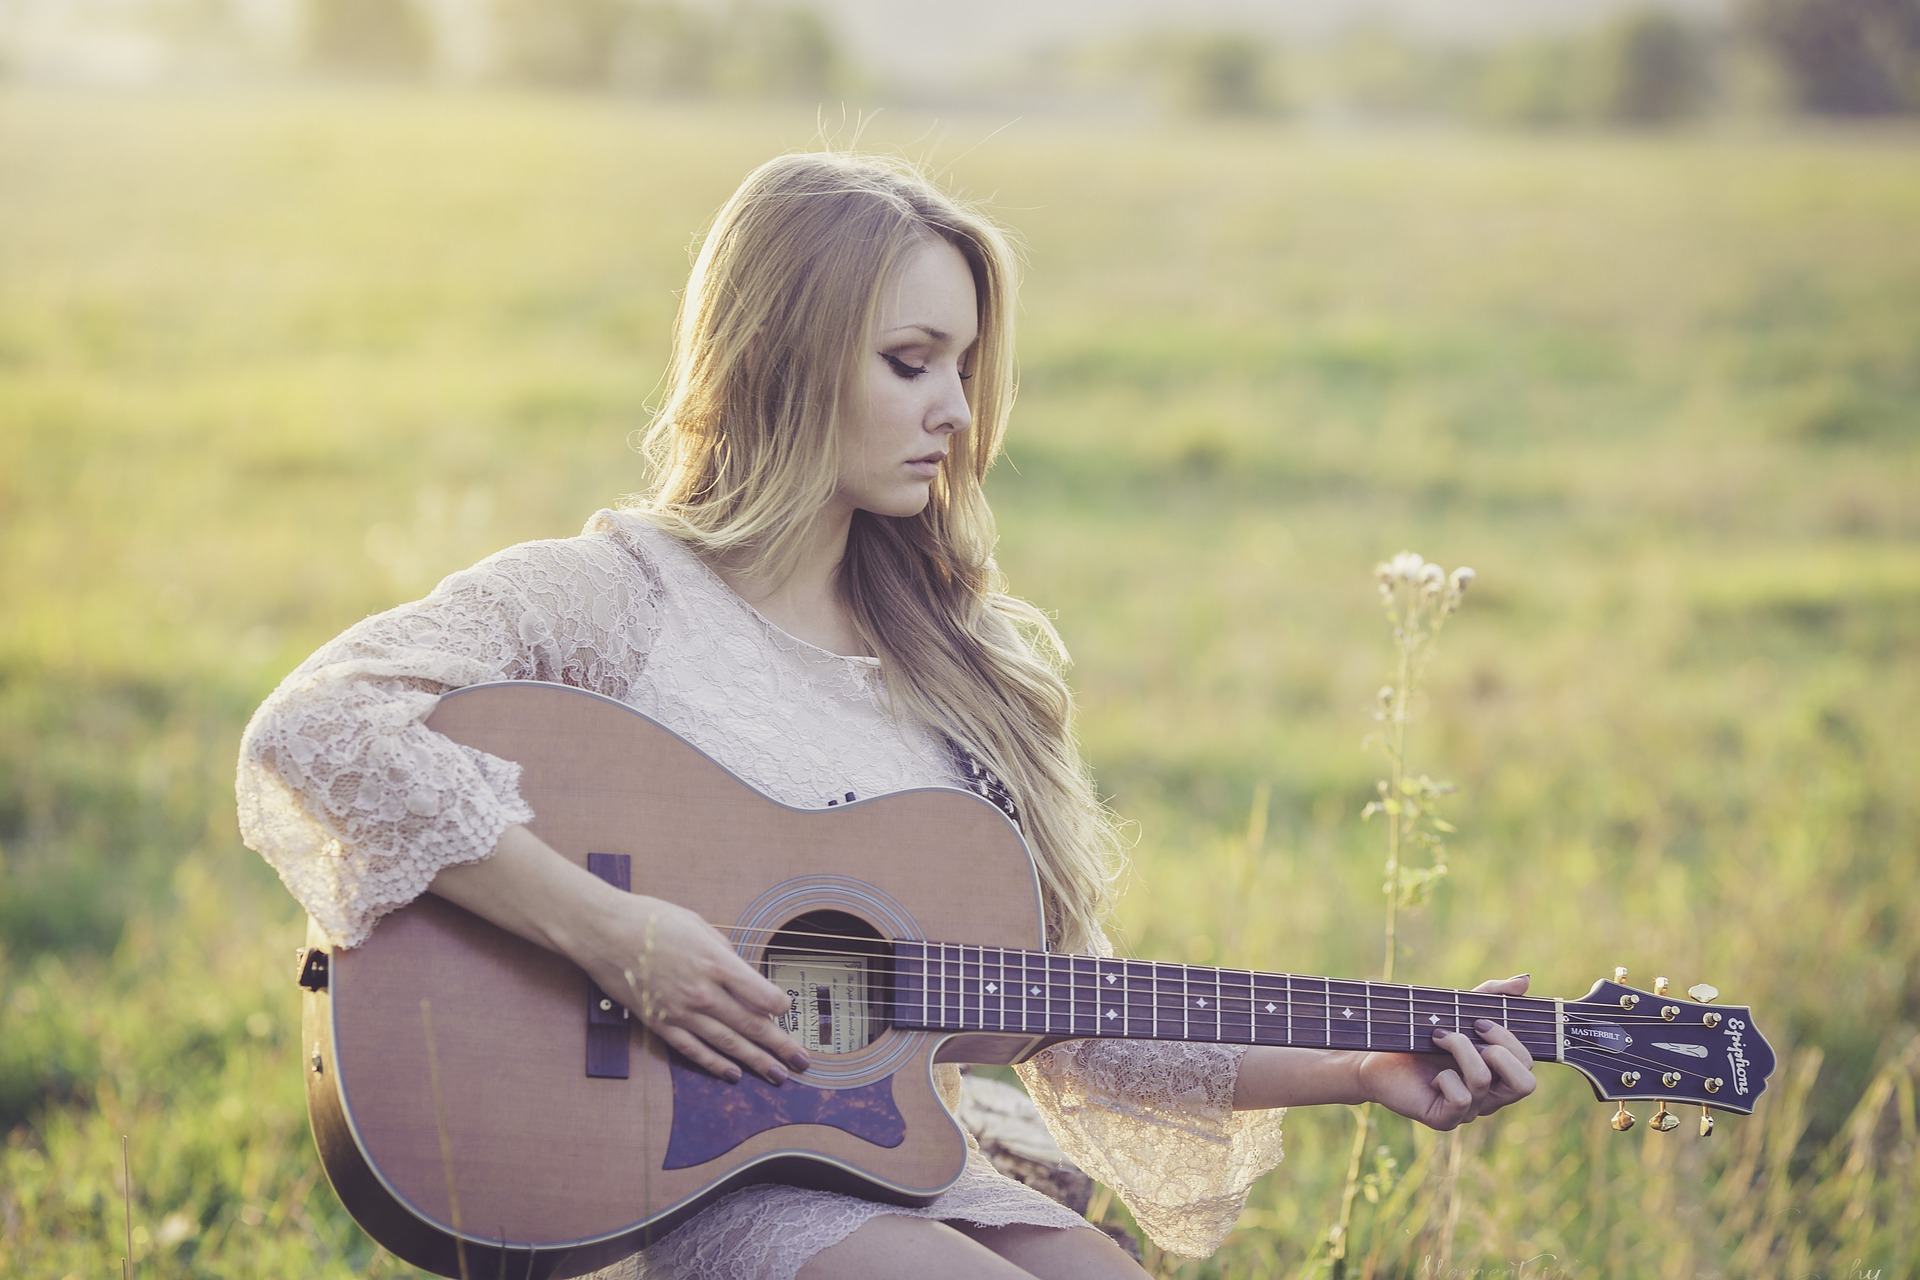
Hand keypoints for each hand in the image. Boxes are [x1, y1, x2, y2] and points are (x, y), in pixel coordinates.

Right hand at [569, 892, 811, 1085]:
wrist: (604, 933)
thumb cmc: (651, 921)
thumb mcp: (698, 925)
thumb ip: (723, 951)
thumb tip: (741, 970)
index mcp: (717, 963)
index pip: (762, 995)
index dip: (780, 1006)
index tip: (789, 1011)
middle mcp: (703, 993)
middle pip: (752, 1026)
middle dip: (781, 1046)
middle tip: (802, 1062)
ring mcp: (681, 1012)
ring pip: (728, 1045)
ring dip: (756, 1062)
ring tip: (778, 1075)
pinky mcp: (661, 1024)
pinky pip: (694, 1050)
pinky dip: (716, 1065)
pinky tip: (733, 1074)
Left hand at [1354, 974, 1537, 1130]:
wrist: (1376, 1055)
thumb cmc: (1420, 1033)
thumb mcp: (1457, 1009)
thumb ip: (1492, 996)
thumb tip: (1525, 981)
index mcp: (1498, 1074)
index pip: (1528, 1066)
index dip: (1510, 1040)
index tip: (1479, 1021)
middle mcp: (1489, 1096)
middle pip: (1525, 1085)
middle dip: (1499, 1049)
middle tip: (1470, 1030)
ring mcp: (1470, 1110)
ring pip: (1484, 1081)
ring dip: (1460, 1048)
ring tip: (1438, 1037)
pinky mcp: (1446, 1119)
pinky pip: (1461, 1098)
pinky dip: (1445, 1077)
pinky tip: (1430, 1075)